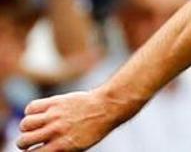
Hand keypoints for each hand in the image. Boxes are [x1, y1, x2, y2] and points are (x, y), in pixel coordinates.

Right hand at [17, 90, 133, 150]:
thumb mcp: (78, 146)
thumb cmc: (94, 129)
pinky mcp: (55, 102)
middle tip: (30, 140)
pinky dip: (31, 111)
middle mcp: (56, 131)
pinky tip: (39, 113)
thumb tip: (42, 150)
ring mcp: (54, 116)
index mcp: (62, 146)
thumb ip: (59, 150)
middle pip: (23, 140)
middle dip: (24, 142)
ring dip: (26, 127)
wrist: (107, 107)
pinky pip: (31, 107)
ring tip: (34, 126)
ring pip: (25, 124)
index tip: (32, 150)